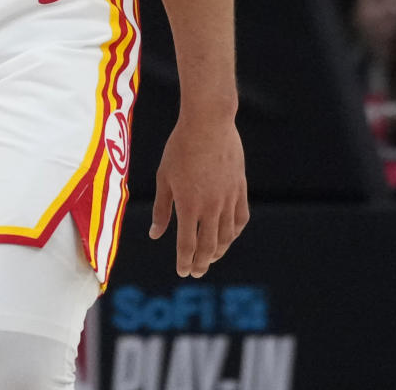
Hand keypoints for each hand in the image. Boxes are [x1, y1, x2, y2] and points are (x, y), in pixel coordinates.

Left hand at [149, 114, 248, 277]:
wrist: (208, 123)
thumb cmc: (180, 147)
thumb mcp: (164, 177)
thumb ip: (162, 208)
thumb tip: (155, 235)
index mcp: (188, 206)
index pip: (187, 245)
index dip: (185, 262)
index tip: (182, 271)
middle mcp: (211, 207)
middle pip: (208, 246)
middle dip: (202, 263)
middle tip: (197, 272)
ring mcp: (228, 199)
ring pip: (226, 236)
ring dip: (218, 251)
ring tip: (210, 258)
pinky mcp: (240, 188)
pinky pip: (240, 218)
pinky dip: (234, 232)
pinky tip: (229, 236)